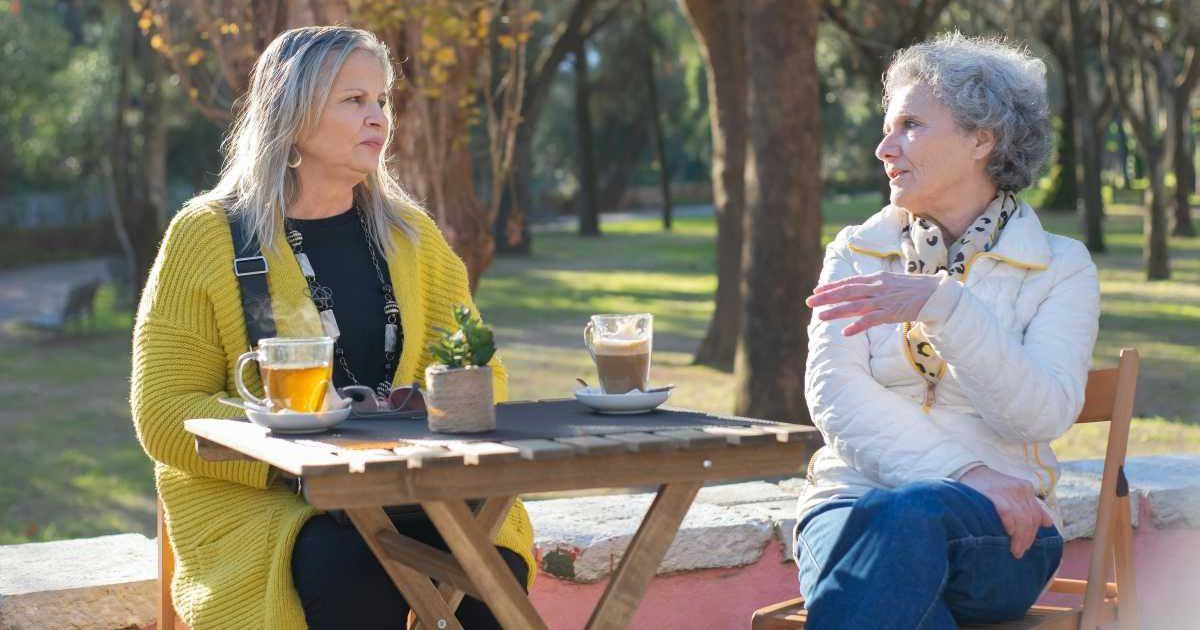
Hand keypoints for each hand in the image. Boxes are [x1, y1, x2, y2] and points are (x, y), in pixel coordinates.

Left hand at [805, 271, 939, 335]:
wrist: (937, 294)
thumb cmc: (916, 289)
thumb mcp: (893, 282)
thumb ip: (876, 286)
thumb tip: (861, 291)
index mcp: (878, 279)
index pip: (850, 282)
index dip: (832, 286)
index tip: (816, 290)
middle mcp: (878, 288)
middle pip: (847, 292)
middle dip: (827, 297)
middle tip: (809, 301)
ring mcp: (884, 300)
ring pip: (855, 306)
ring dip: (836, 312)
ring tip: (820, 317)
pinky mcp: (892, 313)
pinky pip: (871, 320)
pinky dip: (858, 326)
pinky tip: (845, 332)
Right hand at [959, 466, 1052, 558]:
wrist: (968, 470)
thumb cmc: (989, 487)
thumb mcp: (1013, 493)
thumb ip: (1030, 506)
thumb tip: (1048, 523)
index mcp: (1026, 488)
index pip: (1036, 515)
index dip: (1034, 533)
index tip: (1027, 546)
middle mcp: (1020, 489)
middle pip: (1030, 519)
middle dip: (1027, 538)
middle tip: (1020, 552)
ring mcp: (1008, 491)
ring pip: (1021, 519)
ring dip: (1019, 537)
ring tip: (1014, 550)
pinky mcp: (994, 494)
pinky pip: (1007, 513)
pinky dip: (1010, 525)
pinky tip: (1008, 533)